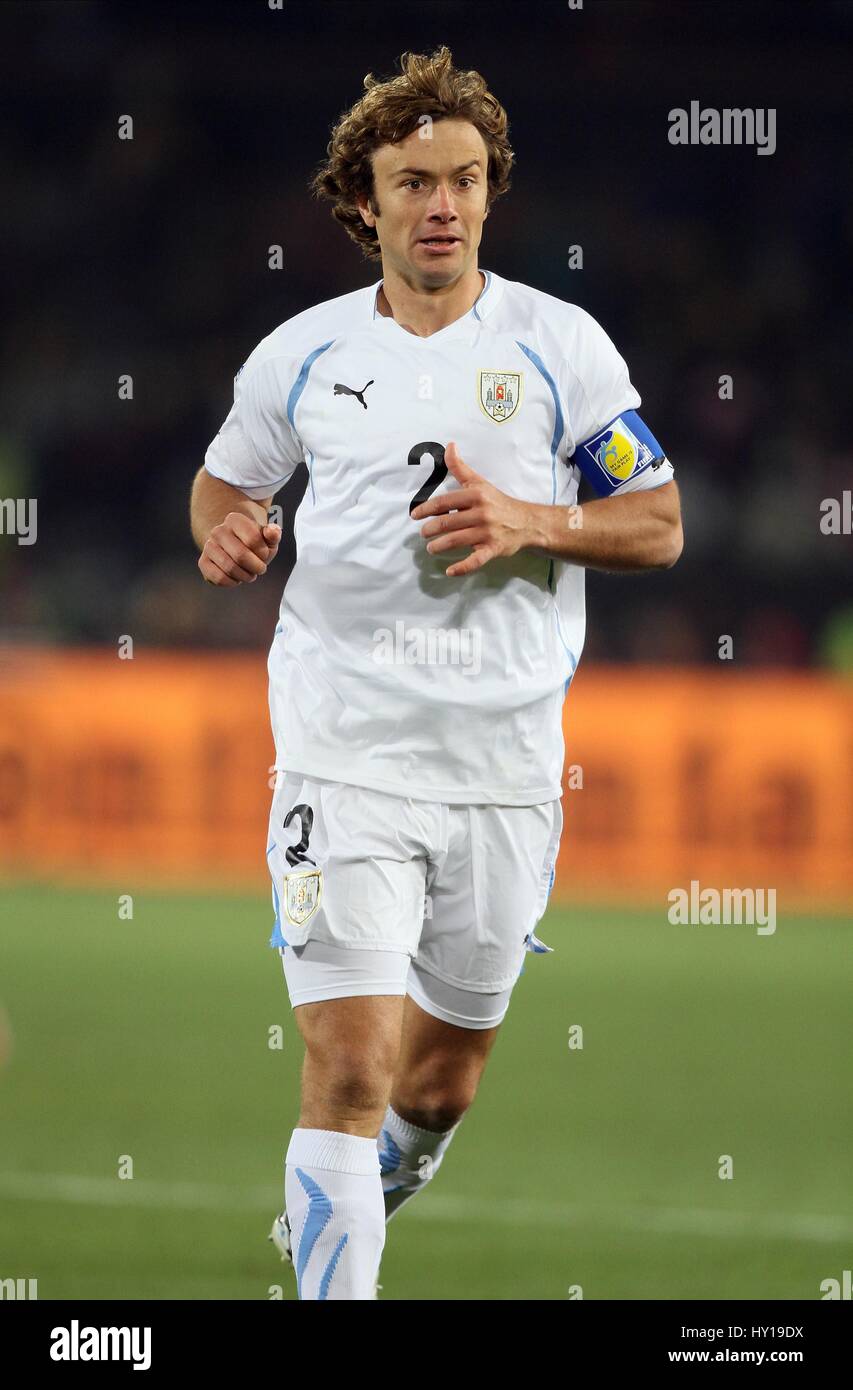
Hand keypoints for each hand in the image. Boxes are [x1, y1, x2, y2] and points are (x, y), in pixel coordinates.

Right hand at [199, 513, 280, 586]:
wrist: (234, 545)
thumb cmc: (254, 543)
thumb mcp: (267, 538)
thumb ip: (273, 534)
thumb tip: (273, 531)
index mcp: (235, 520)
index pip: (253, 540)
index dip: (263, 553)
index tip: (264, 555)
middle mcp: (218, 531)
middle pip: (240, 556)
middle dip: (256, 567)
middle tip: (260, 568)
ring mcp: (208, 546)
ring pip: (229, 568)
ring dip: (245, 576)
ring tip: (249, 573)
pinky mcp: (203, 562)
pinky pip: (218, 578)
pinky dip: (232, 582)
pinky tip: (237, 578)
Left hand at [411, 441, 533, 576]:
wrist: (527, 522)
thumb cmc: (497, 502)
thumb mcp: (479, 483)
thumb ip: (460, 467)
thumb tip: (449, 445)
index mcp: (476, 496)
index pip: (445, 502)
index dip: (426, 509)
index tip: (414, 515)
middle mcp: (481, 513)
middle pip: (447, 523)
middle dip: (430, 530)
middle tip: (423, 534)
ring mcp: (487, 532)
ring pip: (457, 541)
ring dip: (439, 546)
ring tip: (431, 548)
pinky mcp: (493, 549)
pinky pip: (475, 560)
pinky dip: (462, 568)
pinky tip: (449, 571)